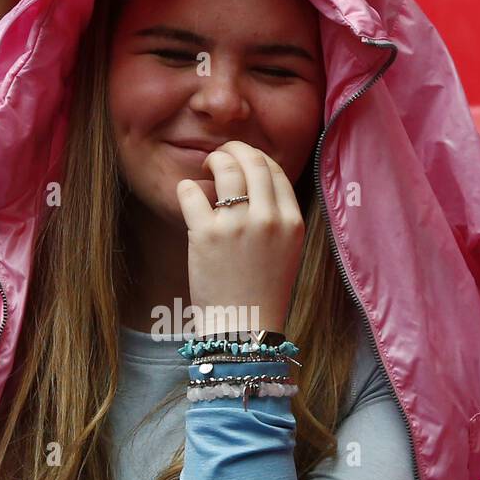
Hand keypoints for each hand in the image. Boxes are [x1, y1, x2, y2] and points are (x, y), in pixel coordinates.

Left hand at [175, 140, 305, 336]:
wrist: (244, 330)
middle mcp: (269, 219)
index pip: (276, 171)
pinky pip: (192, 192)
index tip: (243, 160)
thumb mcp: (287, 253)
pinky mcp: (206, 234)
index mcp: (292, 222)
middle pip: (254, 161)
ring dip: (214, 160)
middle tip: (221, 156)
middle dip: (235, 149)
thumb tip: (256, 188)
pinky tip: (188, 194)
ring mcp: (237, 225)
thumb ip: (277, 219)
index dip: (257, 158)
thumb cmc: (262, 295)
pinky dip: (187, 187)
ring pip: (226, 168)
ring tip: (206, 169)